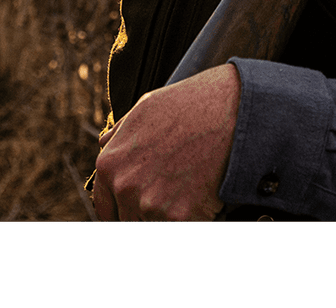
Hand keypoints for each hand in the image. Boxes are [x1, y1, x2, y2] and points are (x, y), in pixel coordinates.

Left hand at [92, 63, 239, 220]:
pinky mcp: (180, 218)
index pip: (105, 208)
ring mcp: (151, 205)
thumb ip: (120, 134)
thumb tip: (104, 144)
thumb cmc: (188, 105)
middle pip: (129, 222)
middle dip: (147, 214)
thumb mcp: (144, 110)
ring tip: (189, 189)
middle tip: (171, 196)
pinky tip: (204, 194)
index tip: (135, 211)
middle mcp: (125, 188)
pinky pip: (182, 230)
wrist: (230, 109)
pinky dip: (194, 220)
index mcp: (110, 164)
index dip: (121, 211)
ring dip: (170, 217)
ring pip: (154, 228)